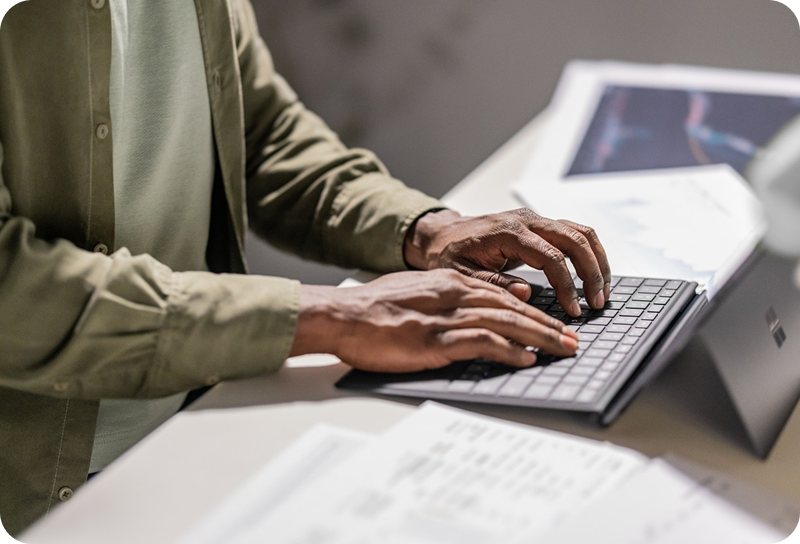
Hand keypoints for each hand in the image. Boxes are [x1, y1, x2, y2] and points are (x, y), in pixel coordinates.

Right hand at [289, 269, 578, 372]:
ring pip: (505, 322)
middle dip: (547, 324)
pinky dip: (508, 350)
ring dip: (539, 337)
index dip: (533, 310)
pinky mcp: (434, 340)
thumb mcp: (418, 289)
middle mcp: (454, 295)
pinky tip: (525, 359)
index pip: (502, 294)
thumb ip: (454, 292)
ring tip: (562, 350)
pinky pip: (481, 341)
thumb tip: (490, 298)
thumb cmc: (374, 308)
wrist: (342, 314)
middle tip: (572, 340)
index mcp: (450, 282)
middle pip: (513, 307)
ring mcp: (445, 317)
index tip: (554, 324)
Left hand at [403, 208, 610, 316]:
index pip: (551, 257)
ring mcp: (536, 220)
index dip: (566, 286)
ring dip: (597, 261)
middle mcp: (527, 221)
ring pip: (581, 232)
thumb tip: (525, 292)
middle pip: (575, 240)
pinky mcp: (541, 225)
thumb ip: (492, 283)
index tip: (572, 310)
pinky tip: (594, 276)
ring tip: (602, 292)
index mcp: (508, 232)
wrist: (443, 234)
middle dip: (592, 273)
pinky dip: (590, 253)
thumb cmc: (449, 254)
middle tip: (597, 303)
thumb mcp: (461, 274)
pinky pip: (575, 233)